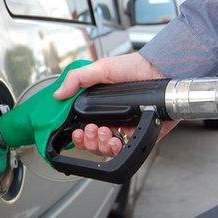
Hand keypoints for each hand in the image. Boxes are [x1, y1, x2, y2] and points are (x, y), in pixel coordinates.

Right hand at [54, 53, 177, 155]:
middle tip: (91, 129)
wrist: (160, 70)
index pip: (83, 129)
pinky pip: (127, 151)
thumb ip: (77, 79)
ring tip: (104, 131)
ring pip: (107, 150)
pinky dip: (118, 148)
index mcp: (100, 108)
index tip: (76, 131)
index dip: (78, 135)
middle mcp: (112, 120)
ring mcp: (126, 129)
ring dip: (101, 144)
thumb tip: (58, 94)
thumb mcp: (100, 69)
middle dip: (88, 141)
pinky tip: (116, 139)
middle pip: (93, 143)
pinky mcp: (142, 134)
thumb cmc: (134, 67)